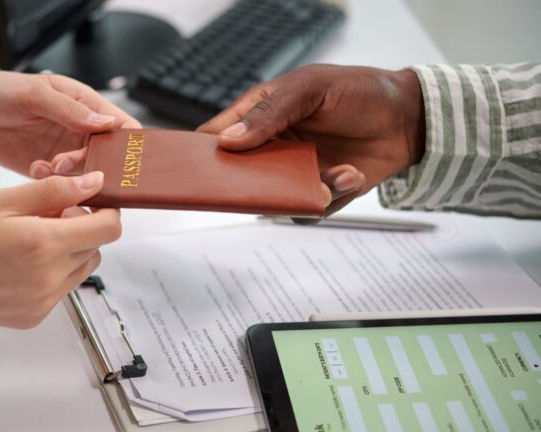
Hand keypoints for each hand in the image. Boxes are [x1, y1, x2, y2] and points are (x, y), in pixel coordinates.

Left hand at [0, 71, 140, 176]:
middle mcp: (81, 129)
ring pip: (89, 173)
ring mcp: (67, 151)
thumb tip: (106, 123)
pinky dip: (55, 183)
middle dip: (98, 165)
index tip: (118, 158)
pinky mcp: (50, 169)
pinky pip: (65, 183)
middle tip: (71, 163)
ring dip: (74, 175)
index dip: (128, 144)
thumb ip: (68, 110)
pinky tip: (36, 169)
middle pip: (110, 156)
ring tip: (50, 166)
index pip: (123, 126)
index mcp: (86, 104)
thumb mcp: (33, 94)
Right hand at [0, 172, 120, 370]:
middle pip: (97, 247)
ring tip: (32, 236)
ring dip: (71, 248)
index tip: (88, 198)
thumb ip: (55, 190)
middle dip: (83, 226)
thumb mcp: (3, 200)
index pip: (109, 228)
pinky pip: (62, 288)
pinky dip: (53, 270)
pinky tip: (20, 260)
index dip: (105, 209)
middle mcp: (51, 279)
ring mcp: (44, 302)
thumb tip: (94, 183)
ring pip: (82, 268)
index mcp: (45, 245)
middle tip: (47, 212)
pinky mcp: (34, 317)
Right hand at [198, 64, 424, 218]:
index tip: (203, 168)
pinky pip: (306, 211)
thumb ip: (269, 114)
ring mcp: (292, 174)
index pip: (216, 137)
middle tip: (276, 182)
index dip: (203, 153)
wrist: (408, 118)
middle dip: (252, 186)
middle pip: (238, 178)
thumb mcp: (310, 90)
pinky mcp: (316, 194)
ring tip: (341, 172)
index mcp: (258, 116)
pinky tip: (351, 174)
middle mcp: (270, 148)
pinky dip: (329, 198)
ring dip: (304, 191)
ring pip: (272, 201)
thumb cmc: (358, 91)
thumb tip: (228, 141)